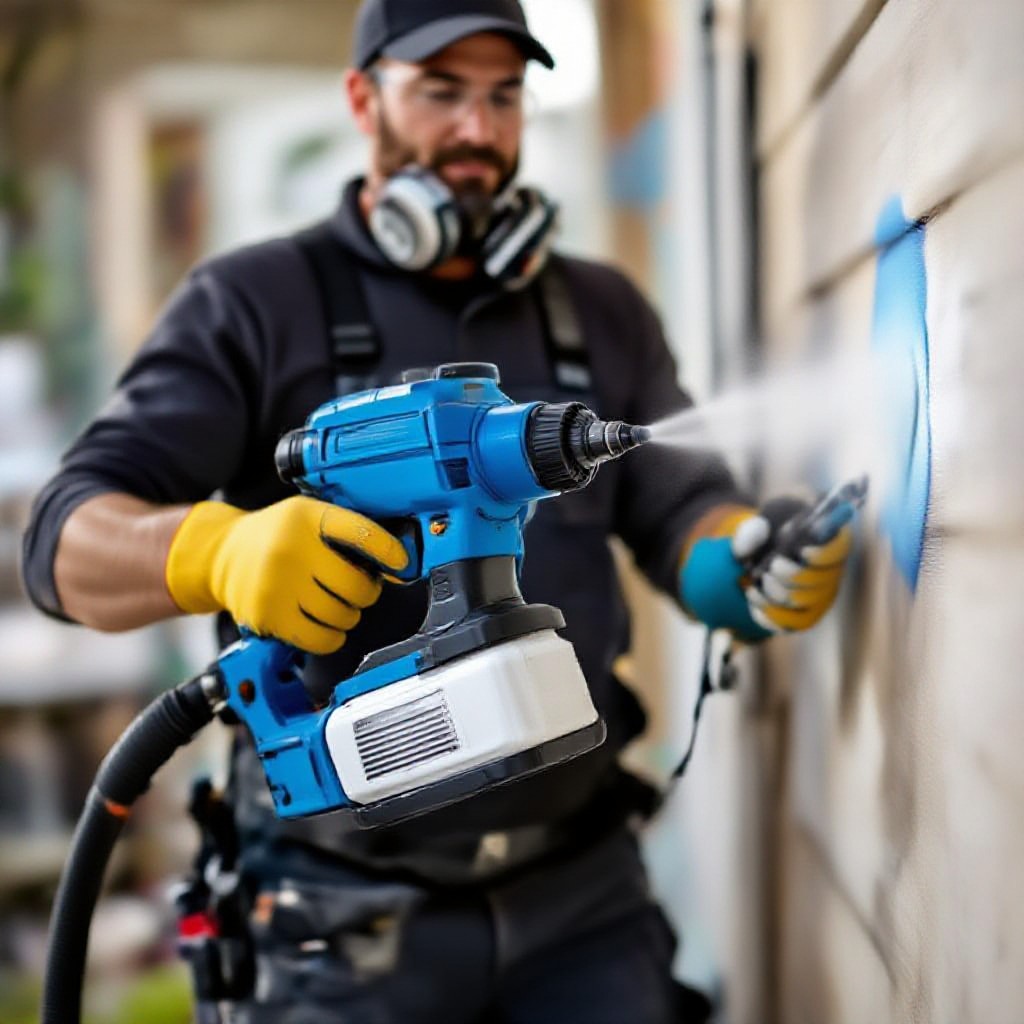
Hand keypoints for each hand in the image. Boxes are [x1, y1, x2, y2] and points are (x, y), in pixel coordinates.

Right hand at [165, 496, 408, 653]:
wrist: (221, 554)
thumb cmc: (277, 536)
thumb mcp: (308, 517)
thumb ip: (348, 533)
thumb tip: (397, 567)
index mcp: (308, 517)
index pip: (363, 534)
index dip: (390, 552)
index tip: (401, 563)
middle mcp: (291, 548)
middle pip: (357, 586)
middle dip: (366, 591)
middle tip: (357, 588)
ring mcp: (276, 583)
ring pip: (342, 615)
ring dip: (348, 615)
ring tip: (335, 604)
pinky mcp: (267, 614)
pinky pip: (320, 639)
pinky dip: (331, 637)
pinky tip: (324, 624)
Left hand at [679, 481, 862, 641]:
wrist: (763, 554)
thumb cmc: (770, 531)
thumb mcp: (759, 523)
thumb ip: (752, 530)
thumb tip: (753, 539)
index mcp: (827, 541)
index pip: (838, 550)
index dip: (824, 555)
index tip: (802, 551)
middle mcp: (832, 572)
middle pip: (821, 582)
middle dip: (792, 576)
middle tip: (771, 567)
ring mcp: (821, 597)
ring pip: (806, 605)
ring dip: (776, 596)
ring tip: (754, 584)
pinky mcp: (807, 615)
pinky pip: (794, 624)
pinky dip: (771, 616)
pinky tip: (753, 600)